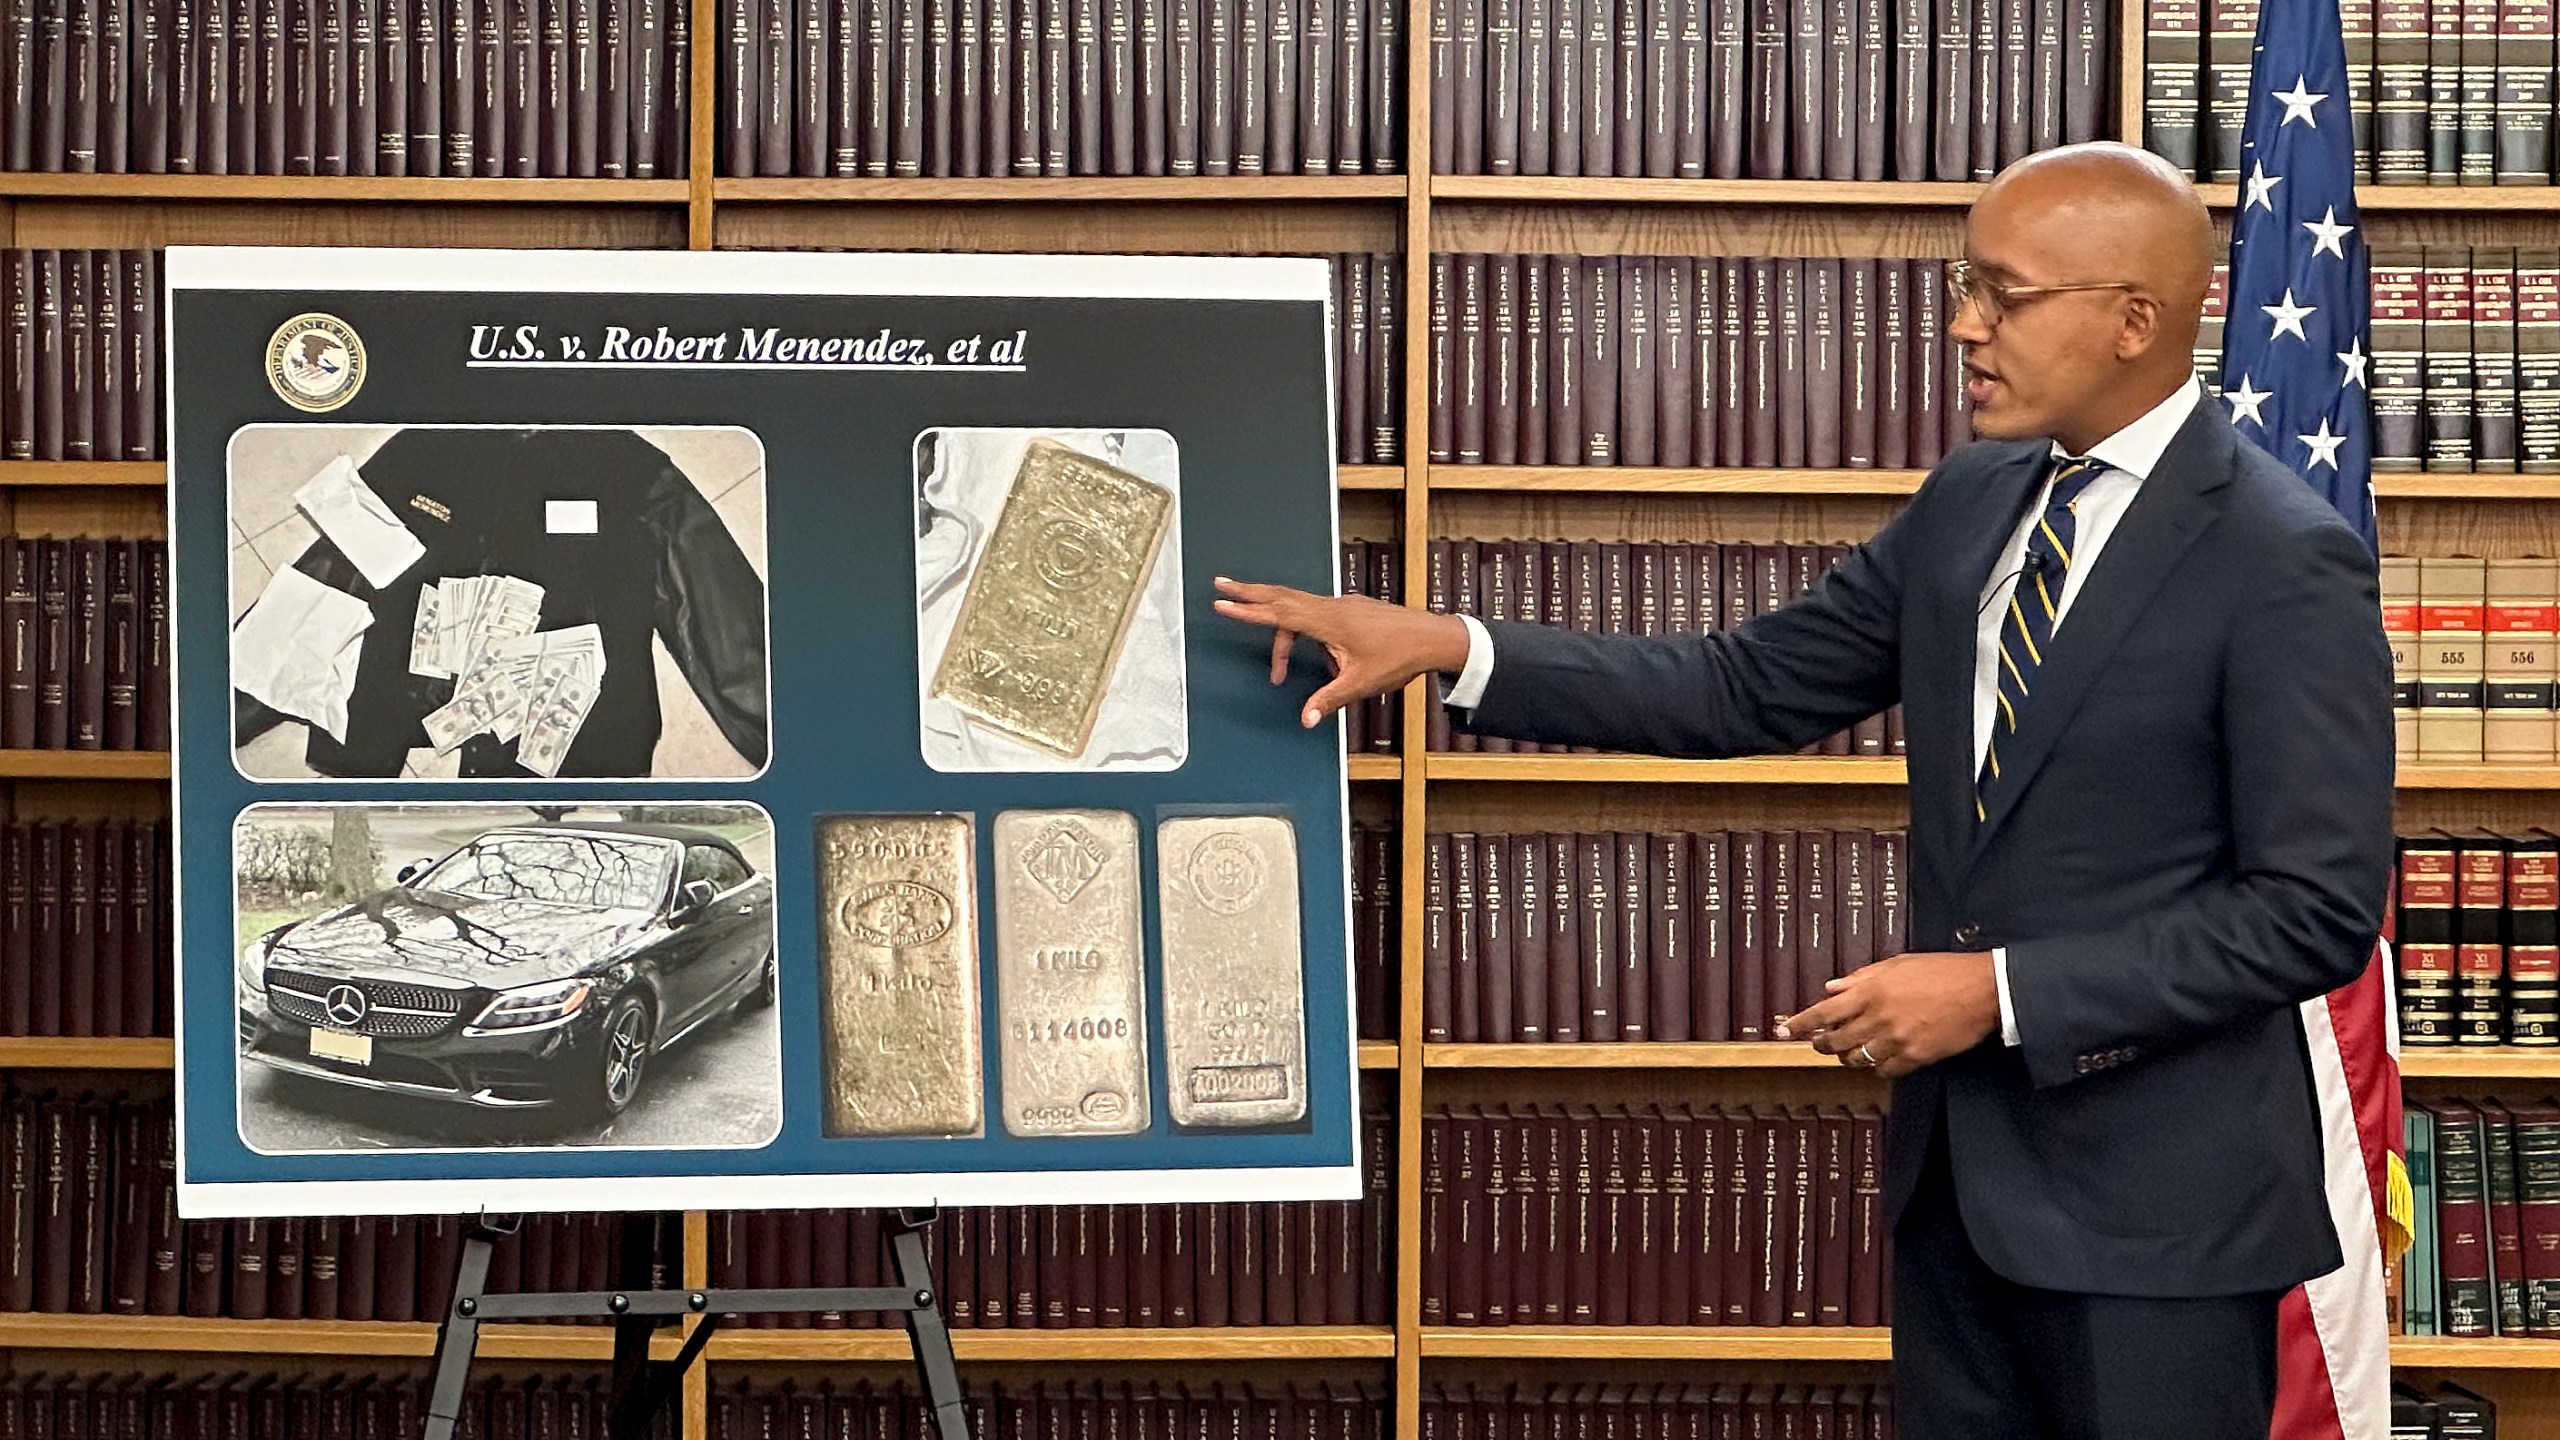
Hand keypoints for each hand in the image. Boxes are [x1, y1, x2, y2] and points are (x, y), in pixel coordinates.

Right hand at [1211, 576, 1473, 727]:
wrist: (1433, 637)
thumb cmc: (1400, 657)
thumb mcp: (1360, 684)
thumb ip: (1329, 700)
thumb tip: (1306, 719)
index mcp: (1328, 622)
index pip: (1278, 614)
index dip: (1247, 610)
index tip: (1222, 602)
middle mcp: (1331, 607)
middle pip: (1280, 596)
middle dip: (1248, 592)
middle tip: (1221, 584)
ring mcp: (1342, 605)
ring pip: (1298, 605)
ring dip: (1277, 620)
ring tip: (1278, 666)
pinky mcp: (1351, 608)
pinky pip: (1317, 613)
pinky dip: (1303, 628)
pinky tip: (1321, 659)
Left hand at [1774, 951, 2001, 1079]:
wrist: (1983, 990)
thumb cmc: (1942, 971)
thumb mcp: (1898, 964)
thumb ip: (1861, 978)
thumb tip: (1831, 988)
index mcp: (1872, 991)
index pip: (1823, 1012)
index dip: (1799, 1023)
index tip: (1782, 1031)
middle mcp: (1880, 1017)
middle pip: (1835, 1041)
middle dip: (1821, 1044)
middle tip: (1818, 1043)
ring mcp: (1897, 1040)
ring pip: (1857, 1059)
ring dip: (1848, 1056)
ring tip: (1851, 1049)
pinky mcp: (1916, 1057)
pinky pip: (1884, 1071)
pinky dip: (1877, 1067)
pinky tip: (1881, 1057)